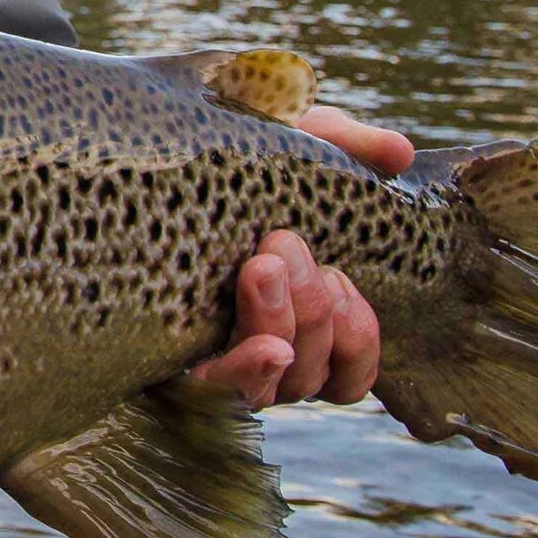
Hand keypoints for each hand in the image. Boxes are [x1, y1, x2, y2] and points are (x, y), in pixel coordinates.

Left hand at [189, 105, 412, 410]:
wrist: (137, 155)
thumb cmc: (220, 163)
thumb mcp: (286, 145)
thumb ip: (345, 147)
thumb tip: (399, 155)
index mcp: (294, 317)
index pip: (348, 370)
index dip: (359, 339)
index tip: (343, 276)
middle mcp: (257, 352)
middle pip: (310, 373)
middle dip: (311, 309)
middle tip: (281, 243)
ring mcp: (213, 361)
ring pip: (277, 382)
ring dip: (280, 323)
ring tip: (260, 265)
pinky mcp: (165, 363)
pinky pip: (220, 391)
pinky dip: (248, 370)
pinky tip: (264, 345)